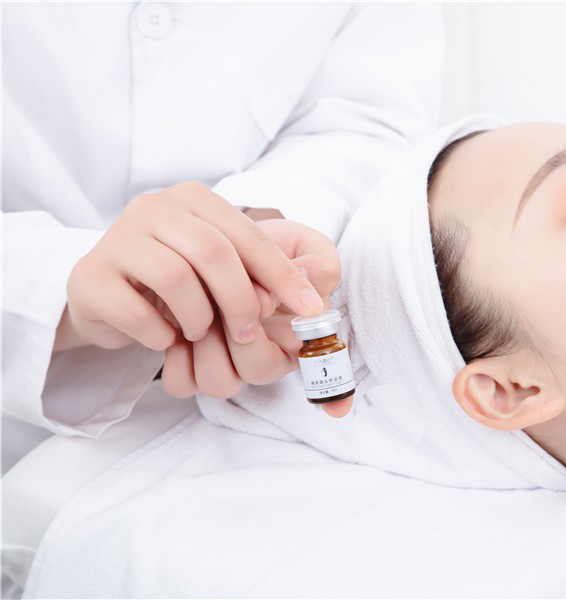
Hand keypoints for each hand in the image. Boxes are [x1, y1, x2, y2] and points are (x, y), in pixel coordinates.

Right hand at [59, 182, 320, 352]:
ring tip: (199, 331)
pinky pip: (137, 312)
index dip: (282, 274)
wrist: (110, 296)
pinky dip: (161, 335)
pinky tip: (166, 338)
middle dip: (241, 300)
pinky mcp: (90, 277)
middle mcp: (153, 208)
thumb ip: (272, 273)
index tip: (309, 308)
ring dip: (199, 318)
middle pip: (213, 252)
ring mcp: (117, 239)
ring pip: (175, 279)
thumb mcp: (232, 269)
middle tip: (247, 333)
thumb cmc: (183, 281)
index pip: (248, 235)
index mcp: (195, 199)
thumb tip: (310, 291)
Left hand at [159, 219, 353, 417]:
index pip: (301, 366)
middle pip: (255, 371)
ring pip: (218, 384)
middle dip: (236, 333)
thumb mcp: (307, 247)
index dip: (275, 337)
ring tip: (199, 309)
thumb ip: (321, 264)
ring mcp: (229, 365)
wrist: (222, 241)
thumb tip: (305, 275)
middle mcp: (265, 358)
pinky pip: (183, 384)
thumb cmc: (271, 250)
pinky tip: (177, 324)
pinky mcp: (193, 365)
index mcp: (300, 340)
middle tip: (223, 298)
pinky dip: (176, 359)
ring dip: (206, 346)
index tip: (262, 303)